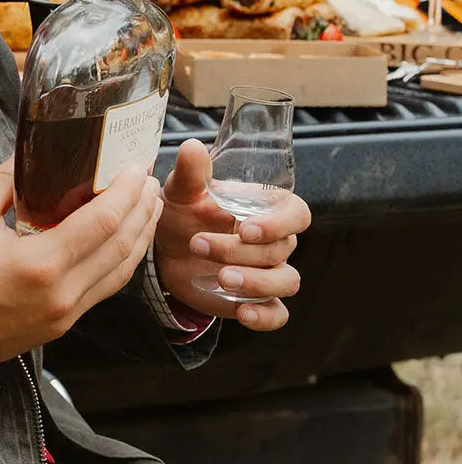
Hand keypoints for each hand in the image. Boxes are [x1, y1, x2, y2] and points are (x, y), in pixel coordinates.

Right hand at [0, 160, 161, 390]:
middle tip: (150, 182)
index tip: (137, 169)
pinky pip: (102, 291)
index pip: (102, 223)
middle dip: (141, 212)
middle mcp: (61, 294)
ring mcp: (64, 315)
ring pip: (120, 275)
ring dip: (138, 238)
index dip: (126, 193)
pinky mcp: (60, 327)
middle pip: (121, 249)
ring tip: (147, 208)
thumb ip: (5, 182)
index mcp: (40, 264)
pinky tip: (122, 243)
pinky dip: (120, 263)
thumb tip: (26, 155)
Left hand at [154, 139, 310, 330]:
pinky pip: (279, 314)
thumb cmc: (182, 212)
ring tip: (221, 278)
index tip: (245, 228)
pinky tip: (243, 313)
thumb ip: (190, 172)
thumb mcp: (181, 191)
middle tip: (198, 244)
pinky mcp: (258, 299)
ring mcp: (268, 272)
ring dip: (255, 282)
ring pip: (286, 281)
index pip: (297, 213)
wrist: (167, 251)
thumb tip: (193, 147)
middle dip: (240, 250)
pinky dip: (265, 316)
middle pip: (281, 249)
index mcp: (264, 208)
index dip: (279, 223)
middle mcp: (274, 241)